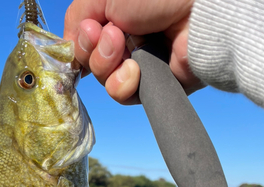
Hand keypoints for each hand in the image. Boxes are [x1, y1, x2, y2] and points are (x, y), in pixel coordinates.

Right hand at [64, 0, 203, 103]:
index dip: (80, 42)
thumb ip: (77, 18)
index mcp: (114, 16)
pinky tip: (136, 69)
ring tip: (127, 49)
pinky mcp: (151, 85)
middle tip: (114, 37)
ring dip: (108, 67)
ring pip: (104, 80)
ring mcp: (138, 64)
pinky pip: (123, 95)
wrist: (196, 13)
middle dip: (95, 52)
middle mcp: (125, 40)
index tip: (90, 32)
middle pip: (90, 62)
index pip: (83, 39)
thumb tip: (67, 47)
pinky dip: (124, 84)